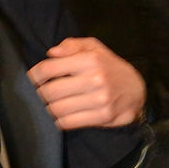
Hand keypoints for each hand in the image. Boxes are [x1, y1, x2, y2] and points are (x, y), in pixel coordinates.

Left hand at [27, 36, 145, 129]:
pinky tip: (61, 114)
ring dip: (49, 108)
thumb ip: (72, 45)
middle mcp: (95, 79)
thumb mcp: (95, 48)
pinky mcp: (102, 116)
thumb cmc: (110, 67)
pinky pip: (68, 122)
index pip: (49, 68)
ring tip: (50, 104)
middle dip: (39, 94)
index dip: (34, 75)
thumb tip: (51, 53)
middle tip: (39, 94)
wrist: (136, 90)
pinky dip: (59, 120)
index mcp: (90, 59)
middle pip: (50, 92)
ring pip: (57, 109)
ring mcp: (99, 100)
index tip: (32, 79)